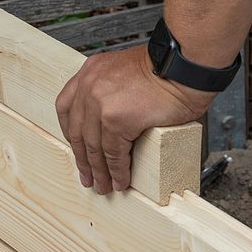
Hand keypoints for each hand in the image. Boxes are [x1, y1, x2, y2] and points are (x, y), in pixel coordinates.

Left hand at [55, 45, 214, 193]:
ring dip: (99, 171)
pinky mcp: (117, 120)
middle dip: (83, 158)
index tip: (75, 147)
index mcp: (90, 71)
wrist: (185, 65)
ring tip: (104, 185)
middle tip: (87, 176)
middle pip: (77, 131)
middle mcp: (90, 85)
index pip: (66, 106)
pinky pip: (113, 153)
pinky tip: (121, 180)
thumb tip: (112, 119)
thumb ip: (112, 88)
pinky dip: (117, 171)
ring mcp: (100, 103)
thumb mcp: (126, 70)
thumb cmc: (168, 68)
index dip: (70, 132)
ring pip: (94, 147)